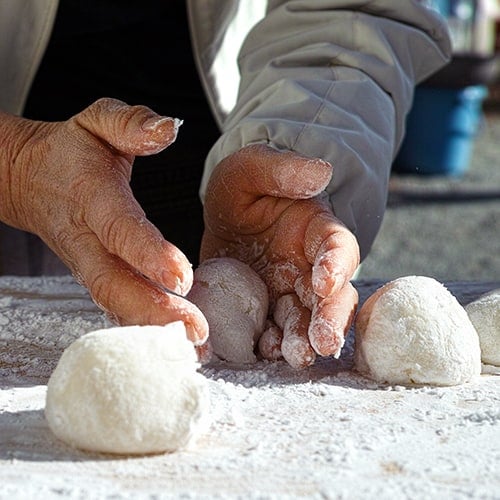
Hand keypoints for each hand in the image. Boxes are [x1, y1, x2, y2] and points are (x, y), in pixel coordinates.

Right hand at [1, 98, 207, 343]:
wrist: (31, 179)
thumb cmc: (72, 150)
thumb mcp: (98, 120)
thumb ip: (132, 123)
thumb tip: (168, 129)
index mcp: (93, 196)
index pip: (120, 229)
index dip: (148, 254)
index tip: (181, 276)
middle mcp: (88, 238)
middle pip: (115, 283)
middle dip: (154, 311)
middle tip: (195, 331)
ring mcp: (88, 263)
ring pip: (115, 302)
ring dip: (151, 328)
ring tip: (194, 347)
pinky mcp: (94, 275)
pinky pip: (116, 304)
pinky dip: (143, 326)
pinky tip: (175, 342)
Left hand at [201, 144, 359, 367]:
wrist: (226, 215)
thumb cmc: (244, 187)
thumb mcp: (252, 168)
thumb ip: (282, 169)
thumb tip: (321, 171)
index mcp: (316, 229)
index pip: (337, 246)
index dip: (337, 264)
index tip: (326, 282)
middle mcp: (309, 265)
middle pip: (330, 295)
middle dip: (329, 318)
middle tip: (322, 341)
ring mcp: (288, 290)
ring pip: (304, 318)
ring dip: (302, 339)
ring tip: (294, 356)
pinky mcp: (265, 307)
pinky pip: (272, 328)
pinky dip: (271, 343)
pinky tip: (263, 352)